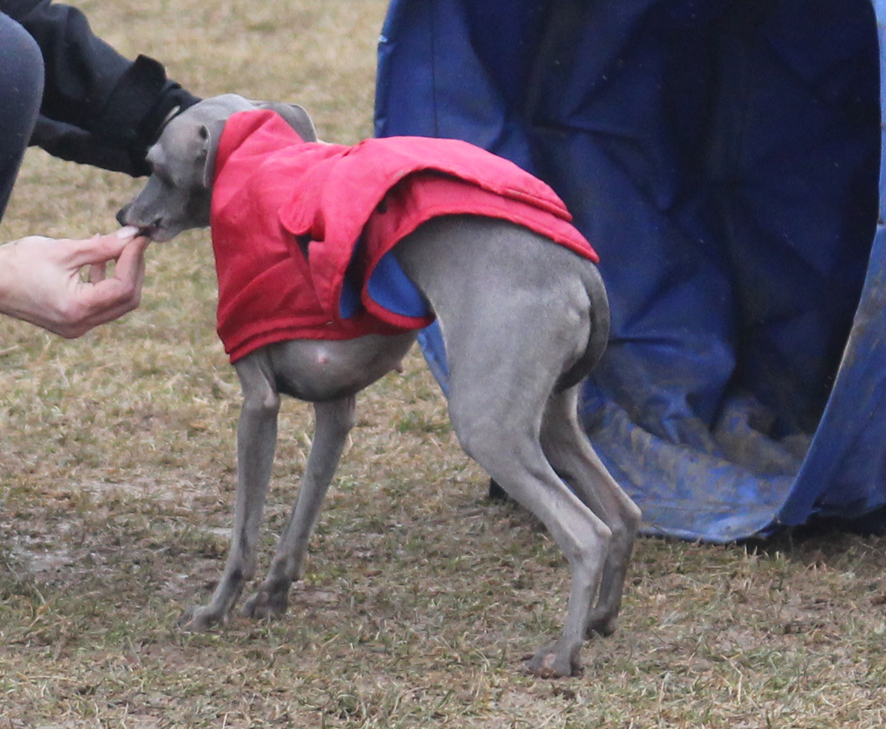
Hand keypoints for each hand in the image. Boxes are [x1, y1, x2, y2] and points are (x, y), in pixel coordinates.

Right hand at [0, 227, 150, 337]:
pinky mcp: (72, 321)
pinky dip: (105, 282)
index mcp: (78, 309)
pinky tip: (99, 260)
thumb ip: (103, 246)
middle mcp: (80, 324)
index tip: (138, 239)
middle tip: (133, 243)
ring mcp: (76, 326)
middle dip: (134, 269)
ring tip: (116, 247)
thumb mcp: (63, 250)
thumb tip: (132, 236)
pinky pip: (100, 304)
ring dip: (121, 275)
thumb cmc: (17, 264)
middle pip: (126, 299)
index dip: (135, 261)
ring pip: (116, 303)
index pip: (124, 287)